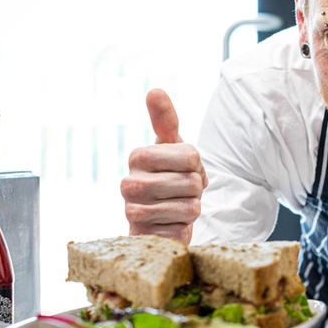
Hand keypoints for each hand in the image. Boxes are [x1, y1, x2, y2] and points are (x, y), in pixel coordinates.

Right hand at [120, 89, 206, 244]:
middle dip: (195, 190)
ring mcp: (133, 211)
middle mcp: (129, 182)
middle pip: (193, 182)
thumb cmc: (168, 179)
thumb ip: (165, 120)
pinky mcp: (144, 237)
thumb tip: (155, 90)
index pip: (192, 156)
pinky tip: (169, 225)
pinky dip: (183, 229)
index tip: (182, 170)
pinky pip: (183, 230)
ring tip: (174, 208)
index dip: (197, 167)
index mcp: (138, 156)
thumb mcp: (170, 148)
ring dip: (191, 209)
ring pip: (191, 207)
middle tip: (180, 193)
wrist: (156, 221)